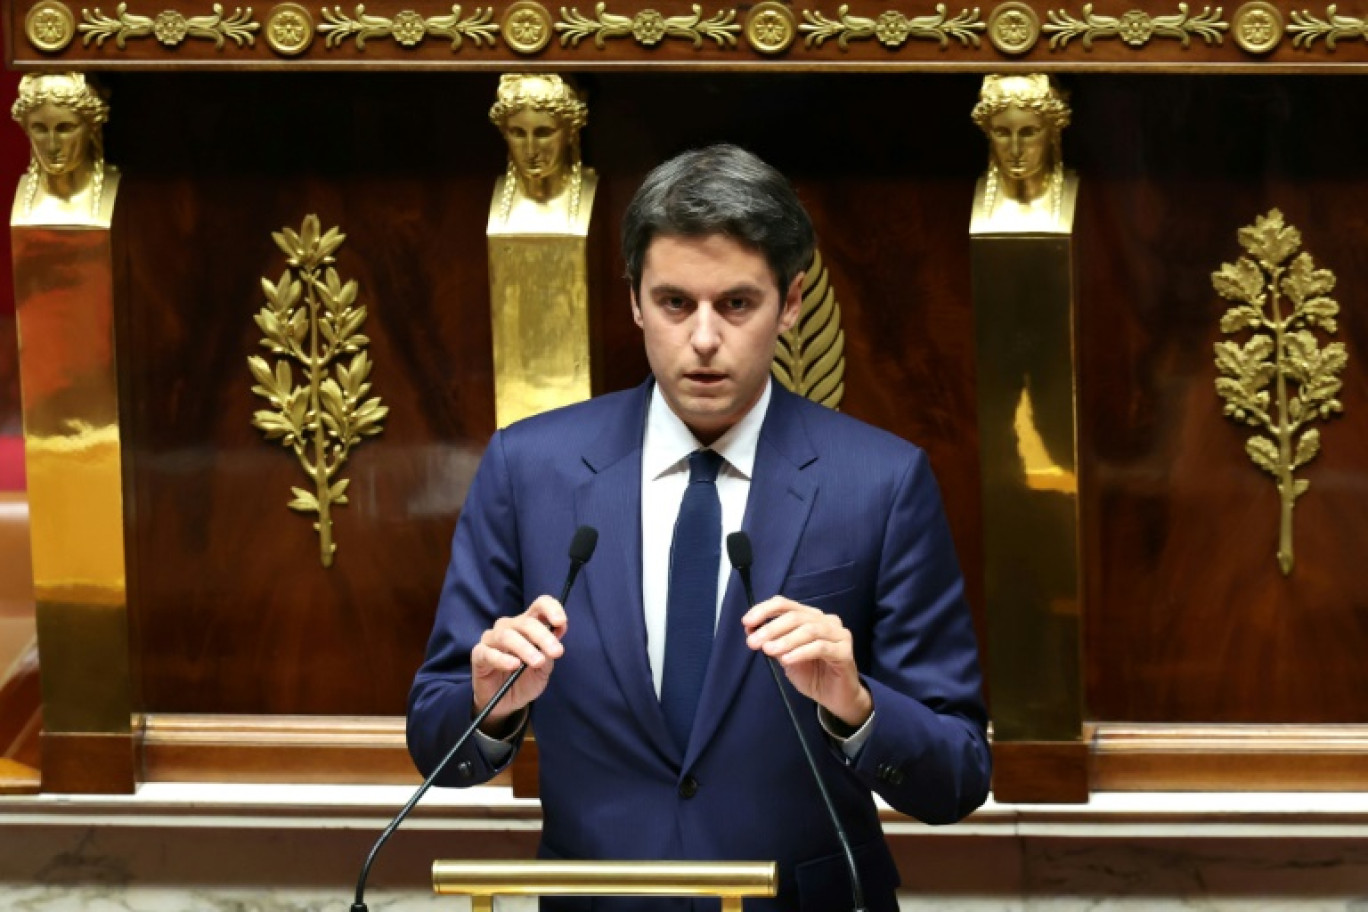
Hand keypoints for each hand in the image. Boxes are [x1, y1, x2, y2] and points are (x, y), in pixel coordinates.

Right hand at [471, 595, 565, 734]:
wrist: (506, 703)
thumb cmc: (524, 680)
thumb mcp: (544, 667)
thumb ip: (549, 650)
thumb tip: (558, 630)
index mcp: (528, 624)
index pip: (539, 605)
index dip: (551, 609)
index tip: (561, 622)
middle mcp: (509, 627)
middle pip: (526, 622)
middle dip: (543, 636)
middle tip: (556, 652)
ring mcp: (492, 639)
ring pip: (507, 635)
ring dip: (525, 648)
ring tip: (538, 662)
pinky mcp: (479, 655)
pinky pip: (488, 653)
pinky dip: (502, 659)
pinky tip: (514, 665)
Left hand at [742, 597, 871, 728]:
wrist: (835, 698)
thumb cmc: (812, 674)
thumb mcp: (786, 656)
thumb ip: (773, 642)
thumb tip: (751, 630)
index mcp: (811, 617)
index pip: (785, 605)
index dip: (764, 610)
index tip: (746, 622)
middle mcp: (826, 621)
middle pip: (796, 616)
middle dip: (771, 628)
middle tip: (754, 642)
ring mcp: (838, 634)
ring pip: (809, 630)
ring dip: (785, 639)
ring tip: (768, 650)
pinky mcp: (845, 651)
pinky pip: (821, 647)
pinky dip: (801, 652)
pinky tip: (787, 659)